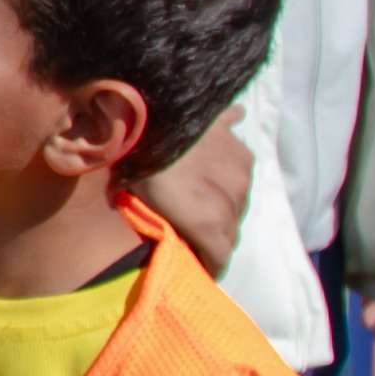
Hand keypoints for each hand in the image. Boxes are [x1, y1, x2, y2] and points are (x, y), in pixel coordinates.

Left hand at [139, 119, 257, 272]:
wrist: (147, 106)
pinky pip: (239, 160)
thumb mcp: (136, 198)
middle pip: (231, 229)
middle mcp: (233, 196)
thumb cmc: (135, 159)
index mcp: (208, 219)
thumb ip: (154, 222)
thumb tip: (157, 235)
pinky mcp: (236, 140)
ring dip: (224, 203)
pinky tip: (215, 155)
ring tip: (204, 198)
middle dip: (216, 237)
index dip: (210, 266)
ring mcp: (239, 167)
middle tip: (197, 235)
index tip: (202, 269)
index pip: (221, 255)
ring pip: (239, 198)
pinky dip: (227, 161)